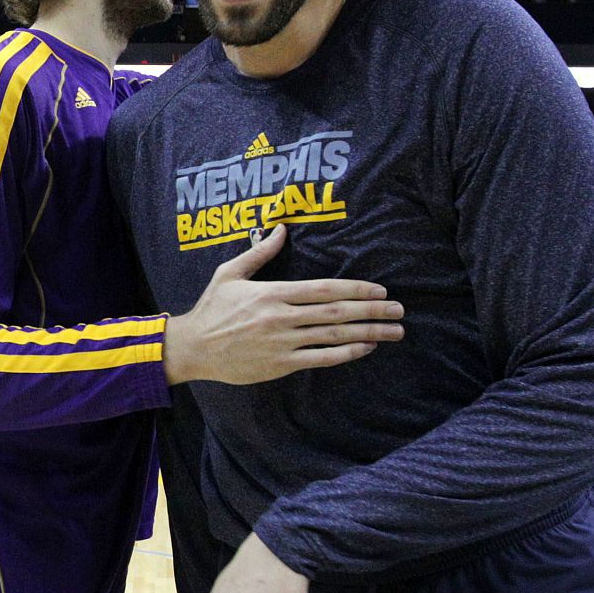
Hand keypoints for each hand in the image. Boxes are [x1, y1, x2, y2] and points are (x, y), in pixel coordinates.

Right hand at [163, 227, 403, 384]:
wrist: (193, 347)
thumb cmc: (212, 308)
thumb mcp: (230, 273)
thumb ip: (259, 252)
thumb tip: (281, 228)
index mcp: (273, 293)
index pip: (324, 288)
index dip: (356, 289)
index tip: (380, 291)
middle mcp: (282, 317)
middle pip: (337, 311)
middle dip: (373, 311)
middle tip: (400, 311)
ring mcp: (283, 342)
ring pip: (334, 335)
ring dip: (369, 333)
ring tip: (394, 332)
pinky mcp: (281, 364)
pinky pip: (321, 358)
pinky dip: (346, 353)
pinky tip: (365, 348)